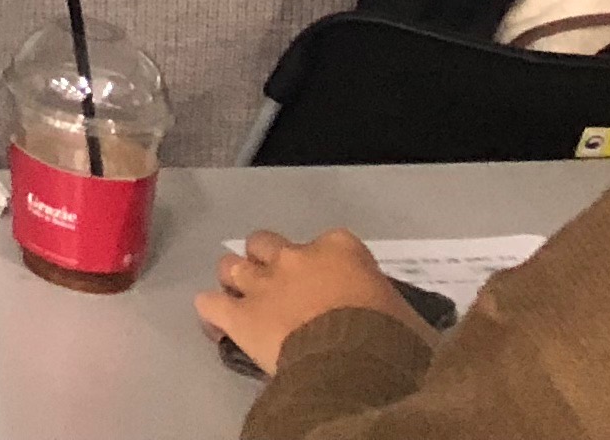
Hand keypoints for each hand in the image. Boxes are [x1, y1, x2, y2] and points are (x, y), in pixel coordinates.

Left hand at [198, 228, 417, 374]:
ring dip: (237, 282)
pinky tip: (220, 328)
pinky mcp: (239, 315)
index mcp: (340, 249)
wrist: (359, 366)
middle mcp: (294, 256)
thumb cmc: (394, 340)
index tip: (333, 287)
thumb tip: (385, 314)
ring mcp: (262, 283)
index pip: (329, 243)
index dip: (326, 265)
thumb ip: (382, 300)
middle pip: (266, 243)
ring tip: (245, 303)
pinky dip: (212, 315)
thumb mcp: (401, 312)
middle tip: (281, 291)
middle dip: (269, 263)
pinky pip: (208, 305)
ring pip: (231, 266)